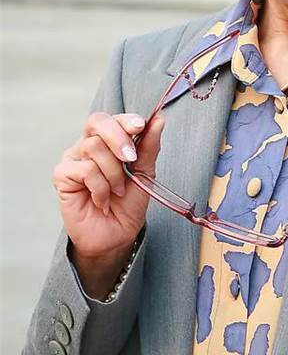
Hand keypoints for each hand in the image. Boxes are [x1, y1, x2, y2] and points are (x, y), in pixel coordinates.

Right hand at [52, 111, 164, 260]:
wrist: (116, 236)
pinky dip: (101, 187)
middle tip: (131, 160)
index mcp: (107, 142)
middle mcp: (87, 146)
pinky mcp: (62, 175)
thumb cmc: (128, 205)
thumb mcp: (144, 174)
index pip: (112, 119)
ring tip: (117, 192)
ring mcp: (73, 159)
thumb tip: (158, 120)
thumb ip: (148, 147)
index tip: (141, 126)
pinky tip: (103, 201)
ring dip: (114, 173)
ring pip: (94, 147)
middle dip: (119, 138)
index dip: (126, 120)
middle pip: (98, 122)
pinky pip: (85, 169)